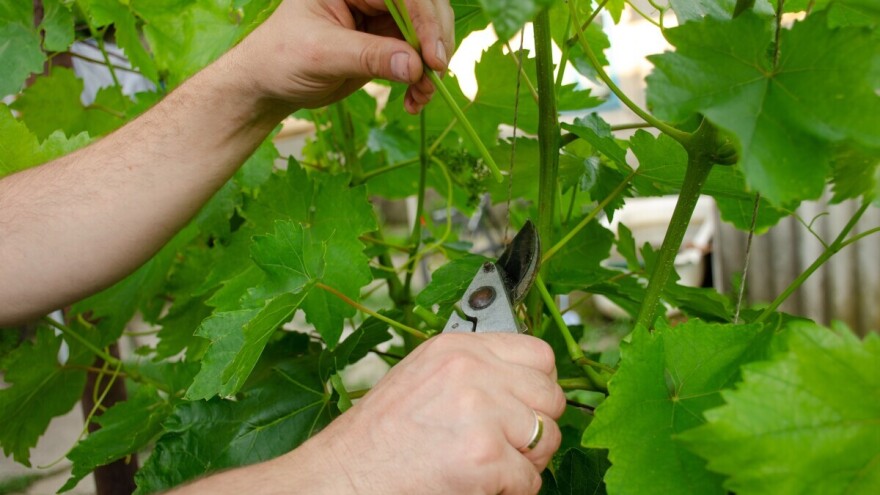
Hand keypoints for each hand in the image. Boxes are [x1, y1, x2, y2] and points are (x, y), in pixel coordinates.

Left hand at [233, 0, 453, 113]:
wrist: (269, 83)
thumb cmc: (281, 57)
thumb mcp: (321, 54)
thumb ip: (369, 57)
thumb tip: (414, 66)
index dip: (426, 19)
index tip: (434, 57)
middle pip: (423, 7)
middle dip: (434, 42)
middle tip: (436, 76)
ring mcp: (379, 19)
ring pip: (425, 35)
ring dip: (431, 67)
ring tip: (421, 97)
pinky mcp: (384, 45)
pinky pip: (417, 58)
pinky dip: (421, 80)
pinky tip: (414, 101)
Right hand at [281, 333, 565, 493]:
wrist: (342, 479)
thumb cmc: (375, 439)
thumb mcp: (422, 379)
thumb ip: (472, 373)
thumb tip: (522, 386)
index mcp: (457, 349)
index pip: (538, 354)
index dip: (537, 386)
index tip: (526, 406)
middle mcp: (471, 372)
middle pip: (550, 395)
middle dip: (537, 426)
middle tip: (510, 446)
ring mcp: (481, 413)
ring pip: (546, 438)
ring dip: (526, 461)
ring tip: (490, 468)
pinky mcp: (485, 456)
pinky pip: (530, 479)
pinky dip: (511, 491)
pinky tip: (479, 487)